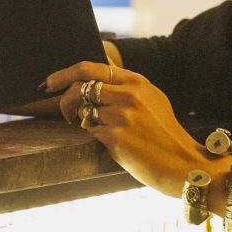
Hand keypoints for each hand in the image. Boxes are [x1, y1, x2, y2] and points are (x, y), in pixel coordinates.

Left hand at [45, 60, 210, 197]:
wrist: (182, 163)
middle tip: (65, 112)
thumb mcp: (152, 99)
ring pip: (84, 111)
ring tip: (104, 130)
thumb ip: (127, 87)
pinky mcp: (116, 136)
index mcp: (137, 81)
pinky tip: (116, 143)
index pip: (91, 68)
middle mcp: (129, 94)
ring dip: (85, 122)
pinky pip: (92, 131)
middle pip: (80, 87)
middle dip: (63, 99)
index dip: (64, 74)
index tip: (49, 82)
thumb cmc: (164, 134)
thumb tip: (95, 77)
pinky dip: (97, 137)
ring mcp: (122, 115)